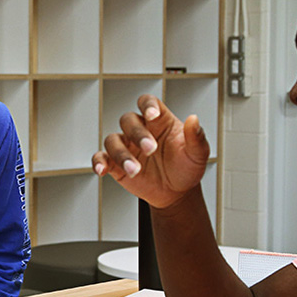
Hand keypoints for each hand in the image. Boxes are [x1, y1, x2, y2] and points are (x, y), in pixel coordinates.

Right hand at [91, 95, 209, 208]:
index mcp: (160, 121)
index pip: (148, 103)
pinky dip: (99, 162)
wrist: (177, 193)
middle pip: (128, 120)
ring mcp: (127, 146)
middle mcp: (140, 130)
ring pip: (113, 140)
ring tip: (134, 170)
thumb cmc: (186, 168)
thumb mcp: (197, 153)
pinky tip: (103, 169)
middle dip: (137, 134)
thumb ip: (196, 137)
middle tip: (150, 149)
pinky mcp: (116, 164)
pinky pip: (101, 158)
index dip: (147, 105)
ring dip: (120, 154)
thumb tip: (194, 120)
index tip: (152, 114)